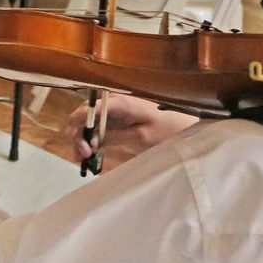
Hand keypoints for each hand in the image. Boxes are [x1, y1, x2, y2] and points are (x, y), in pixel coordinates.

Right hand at [65, 95, 198, 164]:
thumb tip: (91, 141)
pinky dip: (91, 140)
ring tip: (82, 158)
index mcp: (118, 103)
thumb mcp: (141, 136)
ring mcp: (113, 112)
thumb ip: (114, 137)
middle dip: (77, 134)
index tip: (82, 146)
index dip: (78, 126)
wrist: (184, 126)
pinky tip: (89, 154)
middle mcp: (111, 104)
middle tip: (82, 155)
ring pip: (87, 122)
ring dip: (82, 139)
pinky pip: (97, 128)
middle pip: (83, 115)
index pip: (88, 109)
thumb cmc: (167, 129)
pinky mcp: (116, 120)